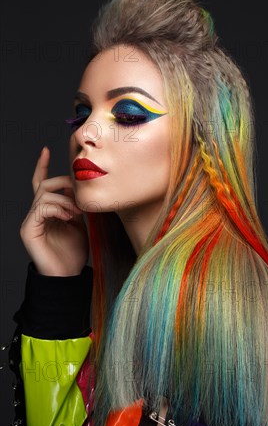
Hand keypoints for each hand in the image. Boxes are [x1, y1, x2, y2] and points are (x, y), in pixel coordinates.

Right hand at [19, 146, 89, 275]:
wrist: (68, 276)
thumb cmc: (74, 252)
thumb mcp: (79, 223)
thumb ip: (76, 205)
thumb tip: (80, 188)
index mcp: (48, 211)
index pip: (42, 184)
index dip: (43, 166)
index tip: (46, 149)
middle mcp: (36, 214)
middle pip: (44, 185)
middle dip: (64, 183)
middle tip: (79, 193)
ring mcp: (31, 221)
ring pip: (43, 195)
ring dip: (65, 200)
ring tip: (77, 213)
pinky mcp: (29, 230)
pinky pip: (41, 208)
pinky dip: (58, 209)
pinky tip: (68, 217)